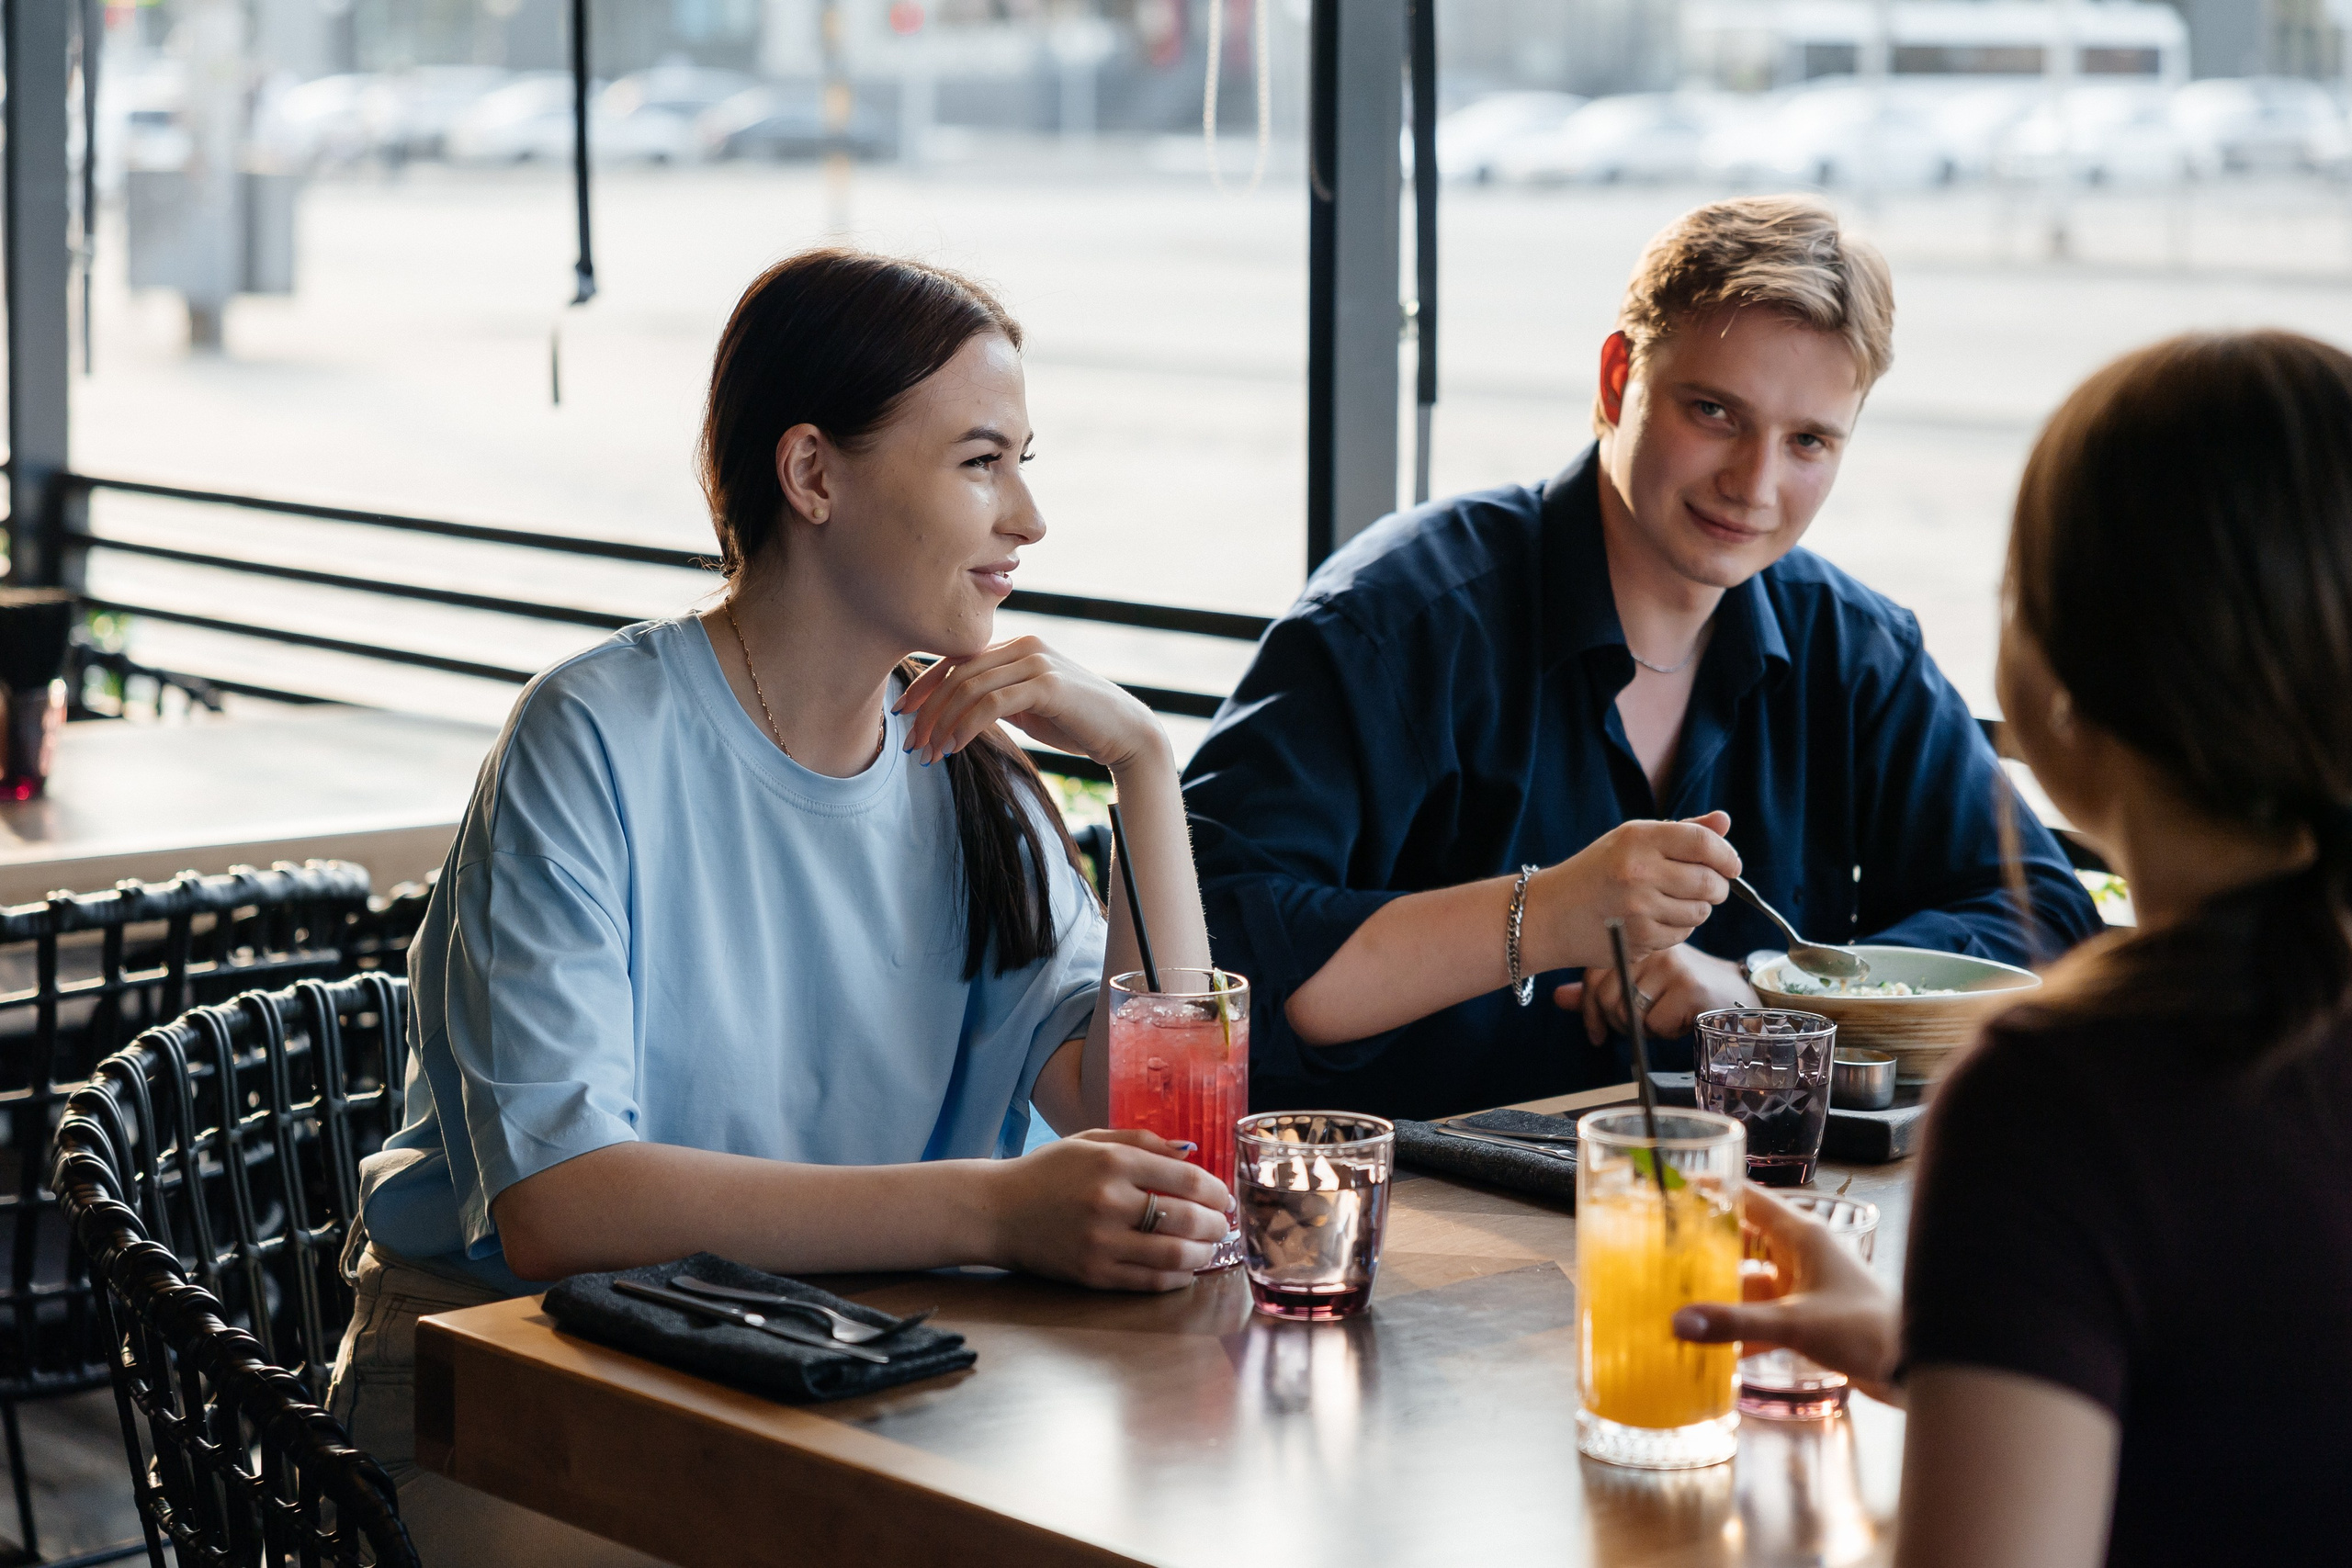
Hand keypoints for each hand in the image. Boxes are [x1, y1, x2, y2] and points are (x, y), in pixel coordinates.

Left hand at [896, 636, 1165, 773]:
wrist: (1126, 734)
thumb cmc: (1078, 724)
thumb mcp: (1029, 708)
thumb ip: (998, 700)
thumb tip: (960, 712)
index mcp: (1018, 647)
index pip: (957, 659)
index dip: (925, 686)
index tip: (904, 714)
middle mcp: (1025, 646)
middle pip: (957, 672)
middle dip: (928, 711)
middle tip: (912, 744)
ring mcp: (1036, 661)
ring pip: (969, 687)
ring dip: (942, 723)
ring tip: (931, 753)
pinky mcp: (1047, 684)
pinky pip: (991, 703)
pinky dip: (966, 726)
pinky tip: (955, 747)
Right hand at [981, 1128, 1231, 1291]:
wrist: (997, 1210)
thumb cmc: (1047, 1172)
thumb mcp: (1091, 1141)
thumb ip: (1142, 1141)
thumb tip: (1191, 1154)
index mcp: (1112, 1162)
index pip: (1186, 1179)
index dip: (1216, 1191)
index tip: (1224, 1197)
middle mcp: (1109, 1201)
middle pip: (1187, 1218)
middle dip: (1216, 1224)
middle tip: (1223, 1225)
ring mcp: (1101, 1242)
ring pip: (1175, 1254)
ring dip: (1203, 1253)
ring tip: (1209, 1248)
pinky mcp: (1093, 1274)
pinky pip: (1150, 1281)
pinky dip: (1177, 1277)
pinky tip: (1184, 1268)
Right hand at [1523, 812, 1740, 971]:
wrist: (1550, 914)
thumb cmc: (1596, 872)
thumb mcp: (1631, 840)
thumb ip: (1682, 831)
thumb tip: (1725, 821)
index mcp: (1638, 838)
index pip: (1702, 842)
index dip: (1726, 855)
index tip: (1731, 865)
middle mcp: (1639, 871)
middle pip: (1709, 881)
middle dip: (1718, 886)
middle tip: (1708, 887)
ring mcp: (1639, 908)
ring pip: (1700, 912)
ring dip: (1697, 909)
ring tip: (1672, 902)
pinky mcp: (1639, 939)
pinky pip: (1682, 934)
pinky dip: (1678, 928)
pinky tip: (1654, 920)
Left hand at [1554, 943, 1756, 1043]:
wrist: (1736, 996)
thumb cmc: (1684, 991)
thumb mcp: (1640, 986)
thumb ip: (1599, 990)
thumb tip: (1557, 997)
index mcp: (1635, 940)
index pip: (1593, 976)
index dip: (1589, 1010)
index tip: (1596, 1034)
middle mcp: (1651, 947)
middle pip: (1607, 998)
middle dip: (1619, 1024)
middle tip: (1642, 1028)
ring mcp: (1671, 964)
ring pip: (1630, 1013)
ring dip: (1645, 1029)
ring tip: (1667, 1018)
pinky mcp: (1689, 986)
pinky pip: (1655, 1024)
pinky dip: (1666, 1032)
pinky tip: (1683, 1021)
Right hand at [1674, 1186, 1904, 1406]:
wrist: (1915, 1367)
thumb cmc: (1864, 1328)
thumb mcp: (1794, 1323)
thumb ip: (1735, 1322)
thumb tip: (1678, 1322)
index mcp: (1801, 1235)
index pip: (1747, 1197)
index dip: (1710, 1190)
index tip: (1672, 1188)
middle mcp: (1802, 1254)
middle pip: (1742, 1239)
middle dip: (1704, 1246)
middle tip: (1660, 1250)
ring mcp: (1806, 1286)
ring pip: (1750, 1281)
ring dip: (1720, 1292)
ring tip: (1675, 1298)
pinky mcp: (1810, 1317)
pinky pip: (1764, 1314)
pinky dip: (1741, 1327)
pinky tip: (1712, 1345)